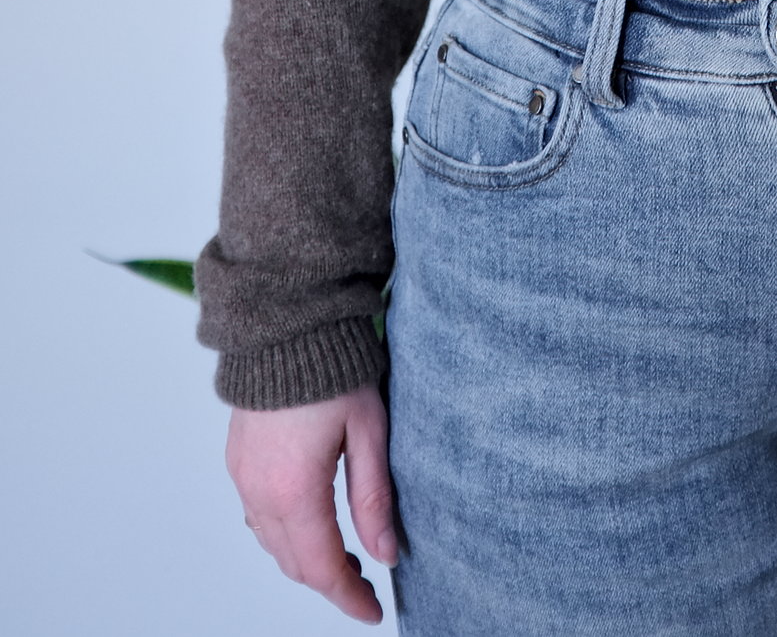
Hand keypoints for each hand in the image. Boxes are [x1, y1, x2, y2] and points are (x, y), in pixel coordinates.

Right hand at [226, 384, 397, 622]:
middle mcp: (259, 491)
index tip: (373, 612)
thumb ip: (374, 497)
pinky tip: (310, 520)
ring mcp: (243, 475)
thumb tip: (386, 554)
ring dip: (305, 558)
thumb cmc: (334, 366)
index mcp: (295, 491)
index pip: (322, 568)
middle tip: (366, 583)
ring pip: (272, 542)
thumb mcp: (369, 431)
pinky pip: (257, 514)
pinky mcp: (238, 458)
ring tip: (345, 555)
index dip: (349, 598)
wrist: (286, 321)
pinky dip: (283, 532)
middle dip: (329, 581)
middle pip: (293, 562)